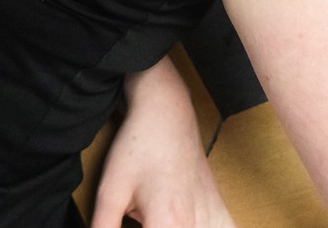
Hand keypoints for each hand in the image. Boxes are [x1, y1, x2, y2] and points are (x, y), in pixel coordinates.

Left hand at [91, 60, 236, 227]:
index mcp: (169, 226)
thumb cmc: (138, 147)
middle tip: (137, 221)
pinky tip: (195, 226)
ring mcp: (212, 215)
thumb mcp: (109, 193)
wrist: (167, 110)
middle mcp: (195, 225)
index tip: (128, 226)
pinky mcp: (218, 206)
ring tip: (157, 222)